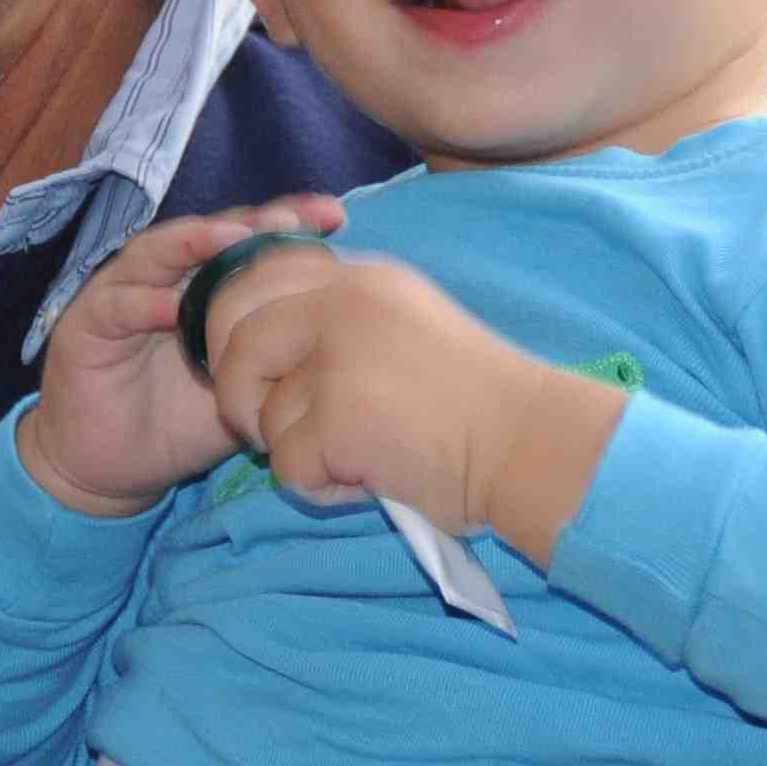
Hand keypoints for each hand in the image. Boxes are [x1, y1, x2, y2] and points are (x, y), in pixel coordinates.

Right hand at [20, 196, 348, 513]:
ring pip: (158, 252)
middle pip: (211, 234)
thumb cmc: (180, 423)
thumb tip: (347, 343)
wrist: (111, 470)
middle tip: (293, 220)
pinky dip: (141, 302)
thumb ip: (280, 361)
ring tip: (232, 238)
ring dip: (195, 242)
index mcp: (209, 287)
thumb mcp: (243, 390)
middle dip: (252, 221)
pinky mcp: (85, 325)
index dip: (292, 224)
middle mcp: (168, 279)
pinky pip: (116, 306)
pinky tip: (171, 305)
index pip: (252, 243)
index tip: (336, 216)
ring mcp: (125, 294)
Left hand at [200, 250, 624, 558]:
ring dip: (296, 450)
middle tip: (273, 429)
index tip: (260, 374)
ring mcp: (338, 359)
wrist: (530, 444)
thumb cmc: (475, 400)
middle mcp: (342, 304)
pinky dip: (319, 487)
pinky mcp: (337, 420)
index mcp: (359, 279)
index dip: (237, 329)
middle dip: (240, 394)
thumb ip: (340, 323)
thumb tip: (259, 343)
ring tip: (356, 457)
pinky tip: (368, 481)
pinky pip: (286, 465)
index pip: (255, 278)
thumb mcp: (404, 327)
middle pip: (236, 341)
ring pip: (261, 413)